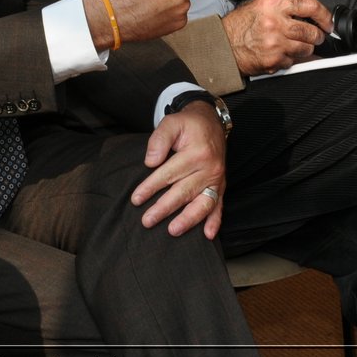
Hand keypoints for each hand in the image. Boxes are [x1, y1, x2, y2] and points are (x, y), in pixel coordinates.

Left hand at [132, 105, 226, 237]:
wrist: (212, 122)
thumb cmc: (188, 124)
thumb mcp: (172, 122)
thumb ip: (159, 139)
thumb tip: (150, 162)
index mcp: (196, 153)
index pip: (169, 174)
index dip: (151, 187)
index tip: (136, 199)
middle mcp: (209, 168)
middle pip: (183, 192)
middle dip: (164, 208)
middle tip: (147, 221)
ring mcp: (217, 179)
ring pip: (202, 203)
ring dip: (188, 219)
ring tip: (173, 230)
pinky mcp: (221, 185)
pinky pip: (219, 205)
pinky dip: (215, 221)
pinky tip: (208, 235)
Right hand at [220, 0, 326, 73]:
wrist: (223, 45)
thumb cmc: (240, 24)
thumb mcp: (260, 3)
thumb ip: (285, 1)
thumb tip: (307, 4)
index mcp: (273, 5)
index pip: (310, 5)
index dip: (324, 15)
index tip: (328, 22)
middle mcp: (275, 23)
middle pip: (312, 32)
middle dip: (317, 35)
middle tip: (315, 36)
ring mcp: (276, 44)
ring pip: (307, 49)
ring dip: (306, 48)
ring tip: (295, 44)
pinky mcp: (274, 61)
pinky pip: (295, 62)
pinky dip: (293, 59)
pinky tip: (283, 53)